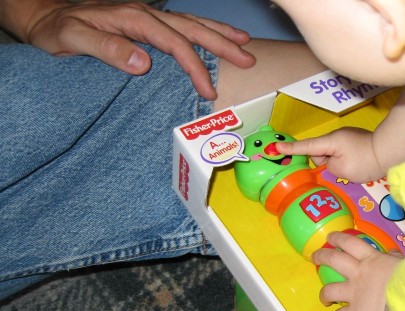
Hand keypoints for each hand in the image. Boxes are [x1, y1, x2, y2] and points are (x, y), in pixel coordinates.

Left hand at [11, 0, 256, 99]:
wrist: (45, 14)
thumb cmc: (56, 28)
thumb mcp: (72, 38)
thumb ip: (106, 47)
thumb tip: (143, 62)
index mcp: (132, 19)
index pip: (174, 43)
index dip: (194, 66)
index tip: (209, 90)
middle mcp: (144, 14)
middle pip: (191, 27)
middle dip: (222, 43)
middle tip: (248, 58)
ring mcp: (146, 17)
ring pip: (190, 23)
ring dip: (218, 34)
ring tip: (244, 43)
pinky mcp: (145, 24)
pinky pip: (180, 27)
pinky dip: (202, 32)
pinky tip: (215, 39)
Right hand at [276, 127, 386, 183]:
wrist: (390, 151)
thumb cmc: (366, 161)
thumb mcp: (343, 170)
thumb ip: (330, 167)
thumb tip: (330, 163)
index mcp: (331, 142)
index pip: (307, 147)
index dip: (291, 149)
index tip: (276, 149)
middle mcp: (336, 137)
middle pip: (319, 153)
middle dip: (325, 164)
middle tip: (342, 170)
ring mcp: (345, 138)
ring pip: (330, 155)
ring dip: (336, 164)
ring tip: (353, 169)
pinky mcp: (353, 142)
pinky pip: (340, 154)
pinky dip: (344, 161)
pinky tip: (356, 165)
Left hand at [312, 231, 402, 310]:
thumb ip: (396, 259)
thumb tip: (393, 254)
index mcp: (373, 259)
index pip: (351, 243)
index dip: (338, 239)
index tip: (330, 237)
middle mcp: (359, 273)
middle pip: (334, 260)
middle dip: (322, 256)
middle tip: (315, 256)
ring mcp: (354, 293)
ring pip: (329, 289)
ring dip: (323, 293)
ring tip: (324, 297)